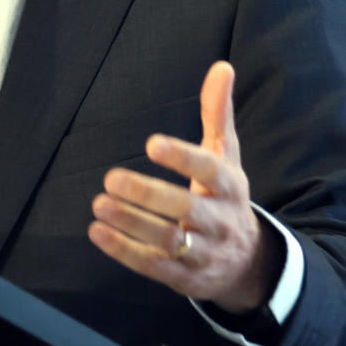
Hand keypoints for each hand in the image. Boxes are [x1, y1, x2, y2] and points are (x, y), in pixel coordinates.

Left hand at [87, 60, 279, 313]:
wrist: (247, 263)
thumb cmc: (226, 198)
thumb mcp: (227, 156)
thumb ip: (218, 113)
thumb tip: (222, 67)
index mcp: (231, 186)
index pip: (211, 170)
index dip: (183, 157)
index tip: (152, 144)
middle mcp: (221, 220)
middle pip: (186, 208)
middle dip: (147, 194)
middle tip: (110, 178)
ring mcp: (204, 252)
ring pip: (169, 240)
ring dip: (131, 223)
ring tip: (99, 204)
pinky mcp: (186, 278)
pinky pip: (154, 266)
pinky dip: (124, 251)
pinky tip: (97, 232)